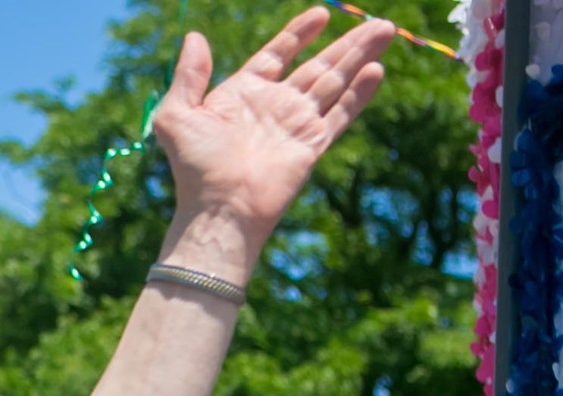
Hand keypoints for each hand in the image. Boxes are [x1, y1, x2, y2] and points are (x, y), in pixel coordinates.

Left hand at [151, 8, 391, 272]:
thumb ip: (188, 75)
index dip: (299, 34)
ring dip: (360, 57)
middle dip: (347, 43)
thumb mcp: (177, 114)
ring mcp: (295, 124)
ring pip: (335, 82)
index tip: (322, 14)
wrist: (218, 209)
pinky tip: (376, 70)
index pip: (277, 54)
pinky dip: (359, 93)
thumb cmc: (193, 167)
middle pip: (318, 65)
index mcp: (243, 94)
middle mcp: (274, 106)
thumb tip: (194, 36)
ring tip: (385, 30)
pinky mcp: (311, 144)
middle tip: (377, 22)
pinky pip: (341, 114)